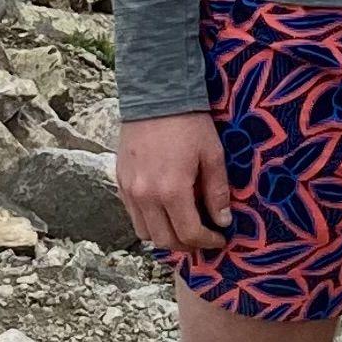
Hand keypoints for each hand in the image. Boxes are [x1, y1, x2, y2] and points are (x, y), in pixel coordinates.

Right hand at [118, 110, 233, 256]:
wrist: (154, 96)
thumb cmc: (189, 123)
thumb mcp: (212, 154)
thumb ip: (217, 192)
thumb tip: (222, 221)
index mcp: (171, 191)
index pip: (189, 233)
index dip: (207, 242)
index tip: (219, 238)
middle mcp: (146, 196)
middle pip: (165, 240)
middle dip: (188, 245)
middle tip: (203, 237)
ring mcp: (129, 191)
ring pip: (145, 233)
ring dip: (166, 236)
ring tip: (183, 226)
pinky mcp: (120, 182)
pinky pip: (133, 215)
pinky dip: (149, 222)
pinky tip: (164, 211)